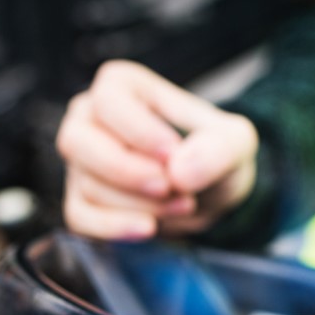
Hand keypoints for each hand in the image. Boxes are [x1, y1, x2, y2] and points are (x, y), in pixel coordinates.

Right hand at [56, 60, 257, 239]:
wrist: (210, 192)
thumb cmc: (214, 153)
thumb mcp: (236, 142)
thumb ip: (218, 148)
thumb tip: (178, 171)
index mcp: (121, 86)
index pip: (109, 102)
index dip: (140, 133)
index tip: (173, 155)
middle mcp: (89, 118)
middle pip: (78, 142)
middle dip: (127, 172)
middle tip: (171, 188)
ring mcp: (81, 162)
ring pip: (88, 185)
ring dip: (138, 204)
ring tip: (183, 204)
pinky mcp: (80, 200)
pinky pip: (80, 218)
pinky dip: (115, 228)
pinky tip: (149, 229)